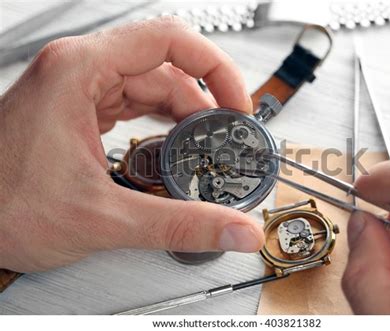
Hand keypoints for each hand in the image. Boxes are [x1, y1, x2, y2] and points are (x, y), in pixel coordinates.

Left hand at [0, 17, 262, 272]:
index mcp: (80, 72)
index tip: (236, 102)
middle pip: (167, 68)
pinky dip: (162, 123)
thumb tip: (234, 229)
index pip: (169, 41)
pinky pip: (135, 101)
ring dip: (184, 116)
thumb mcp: (104, 218)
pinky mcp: (80, 109)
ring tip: (205, 147)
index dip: (215, 68)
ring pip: (153, 86)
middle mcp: (80, 71)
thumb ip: (181, 225)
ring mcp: (79, 88)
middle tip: (227, 137)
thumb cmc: (0, 207)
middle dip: (204, 103)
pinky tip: (173, 147)